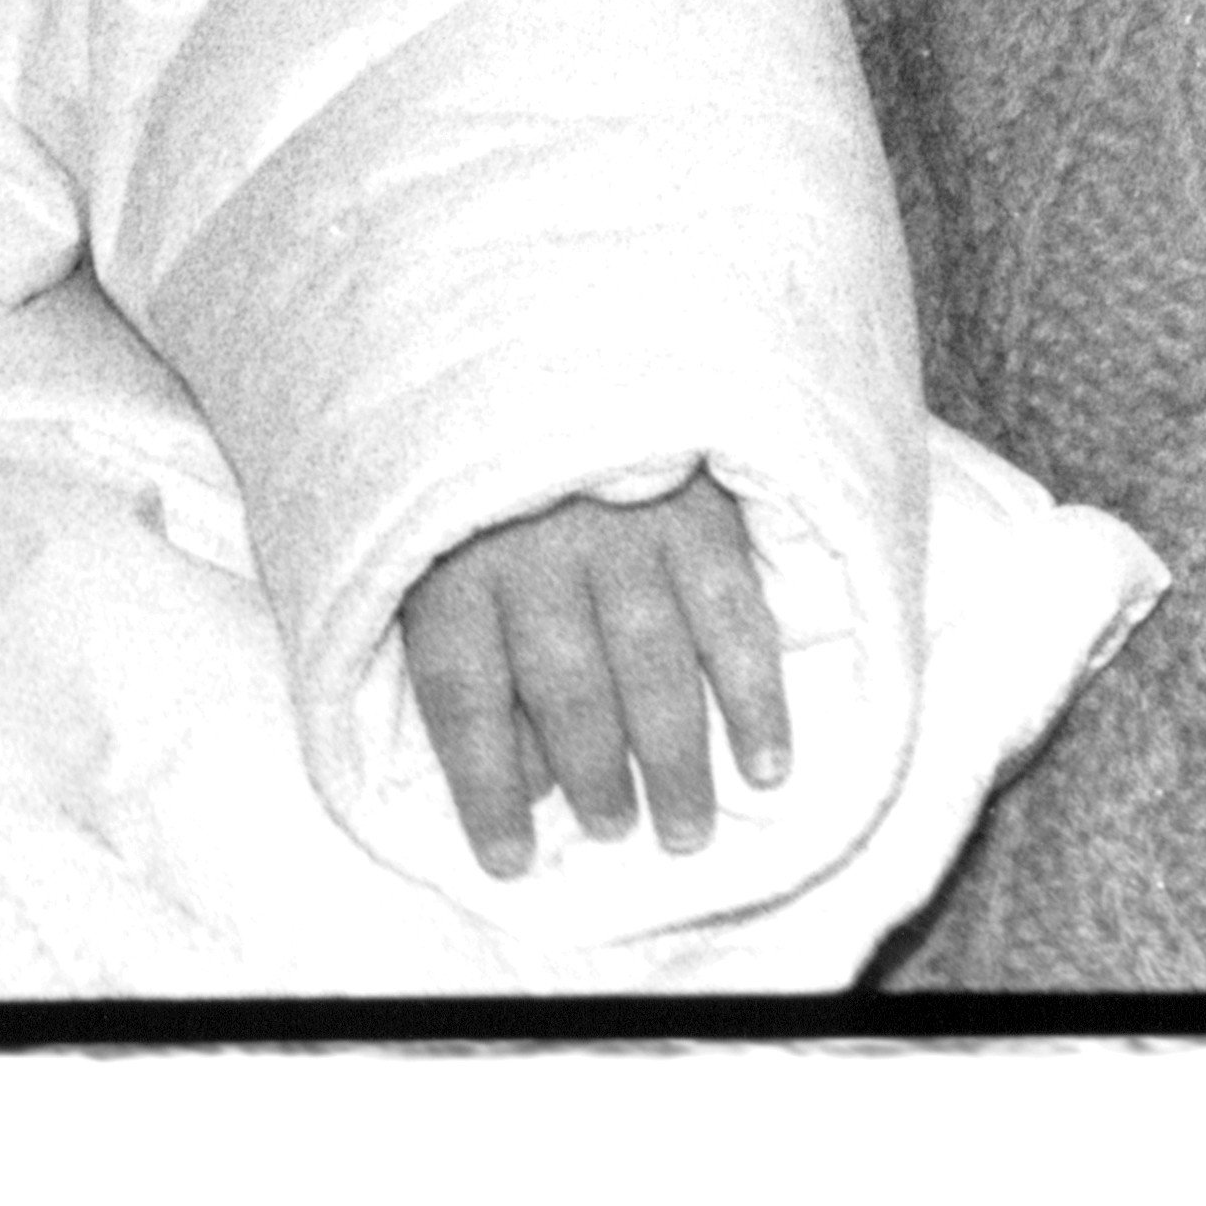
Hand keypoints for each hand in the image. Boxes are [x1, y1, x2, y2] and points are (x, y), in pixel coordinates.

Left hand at [399, 473, 791, 869]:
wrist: (548, 344)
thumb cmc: (484, 475)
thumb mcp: (439, 552)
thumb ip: (471, 660)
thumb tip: (522, 784)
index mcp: (450, 559)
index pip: (463, 694)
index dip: (484, 787)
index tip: (508, 861)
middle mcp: (533, 545)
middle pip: (565, 686)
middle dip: (592, 778)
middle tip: (616, 834)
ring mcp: (622, 526)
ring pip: (651, 663)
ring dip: (673, 760)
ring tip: (683, 832)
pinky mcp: (699, 508)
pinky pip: (732, 618)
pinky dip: (754, 698)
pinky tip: (766, 765)